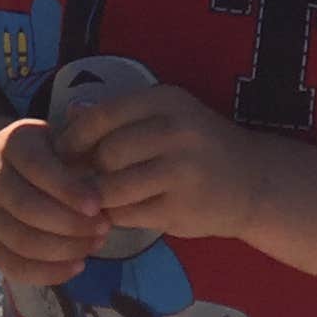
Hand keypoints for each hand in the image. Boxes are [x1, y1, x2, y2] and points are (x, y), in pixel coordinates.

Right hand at [0, 114, 107, 281]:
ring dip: (64, 249)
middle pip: (27, 208)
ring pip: (22, 241)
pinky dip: (49, 273)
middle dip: (70, 224)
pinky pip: (14, 267)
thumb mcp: (63, 143)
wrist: (7, 168)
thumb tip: (109, 192)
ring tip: (95, 244)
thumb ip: (81, 161)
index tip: (97, 206)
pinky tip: (78, 266)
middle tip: (104, 228)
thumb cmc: (50, 155)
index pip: (37, 167)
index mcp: (11, 144)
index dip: (67, 189)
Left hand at [52, 83, 266, 244]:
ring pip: (112, 188)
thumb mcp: (167, 115)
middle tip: (83, 177)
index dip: (75, 136)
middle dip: (88, 168)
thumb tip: (68, 117)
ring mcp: (180, 173)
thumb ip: (120, 115)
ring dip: (98, 196)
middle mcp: (175, 131)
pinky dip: (116, 215)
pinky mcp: (180, 210)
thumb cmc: (199, 146)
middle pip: (106, 154)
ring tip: (97, 196)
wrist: (253, 182)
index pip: (103, 115)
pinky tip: (121, 211)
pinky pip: (128, 215)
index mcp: (166, 100)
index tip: (63, 151)